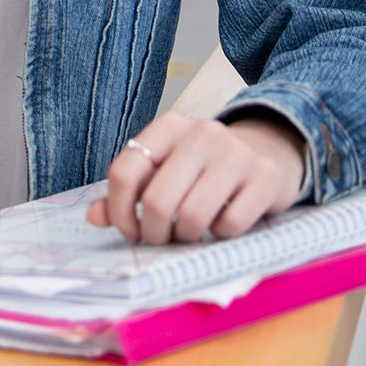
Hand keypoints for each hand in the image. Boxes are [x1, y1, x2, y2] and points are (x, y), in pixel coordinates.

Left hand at [85, 111, 306, 244]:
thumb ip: (129, 190)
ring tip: (189, 233)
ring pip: (192, 217)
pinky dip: (220, 236)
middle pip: (157, 201)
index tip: (130, 230)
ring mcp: (236, 154)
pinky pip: (229, 225)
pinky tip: (221, 225)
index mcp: (169, 127)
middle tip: (160, 238)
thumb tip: (94, 217)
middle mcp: (202, 133)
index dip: (119, 211)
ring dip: (186, 238)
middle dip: (153, 233)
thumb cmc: (206, 166)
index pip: (125, 171)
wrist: (271, 148)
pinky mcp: (265, 177)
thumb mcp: (166, 167)